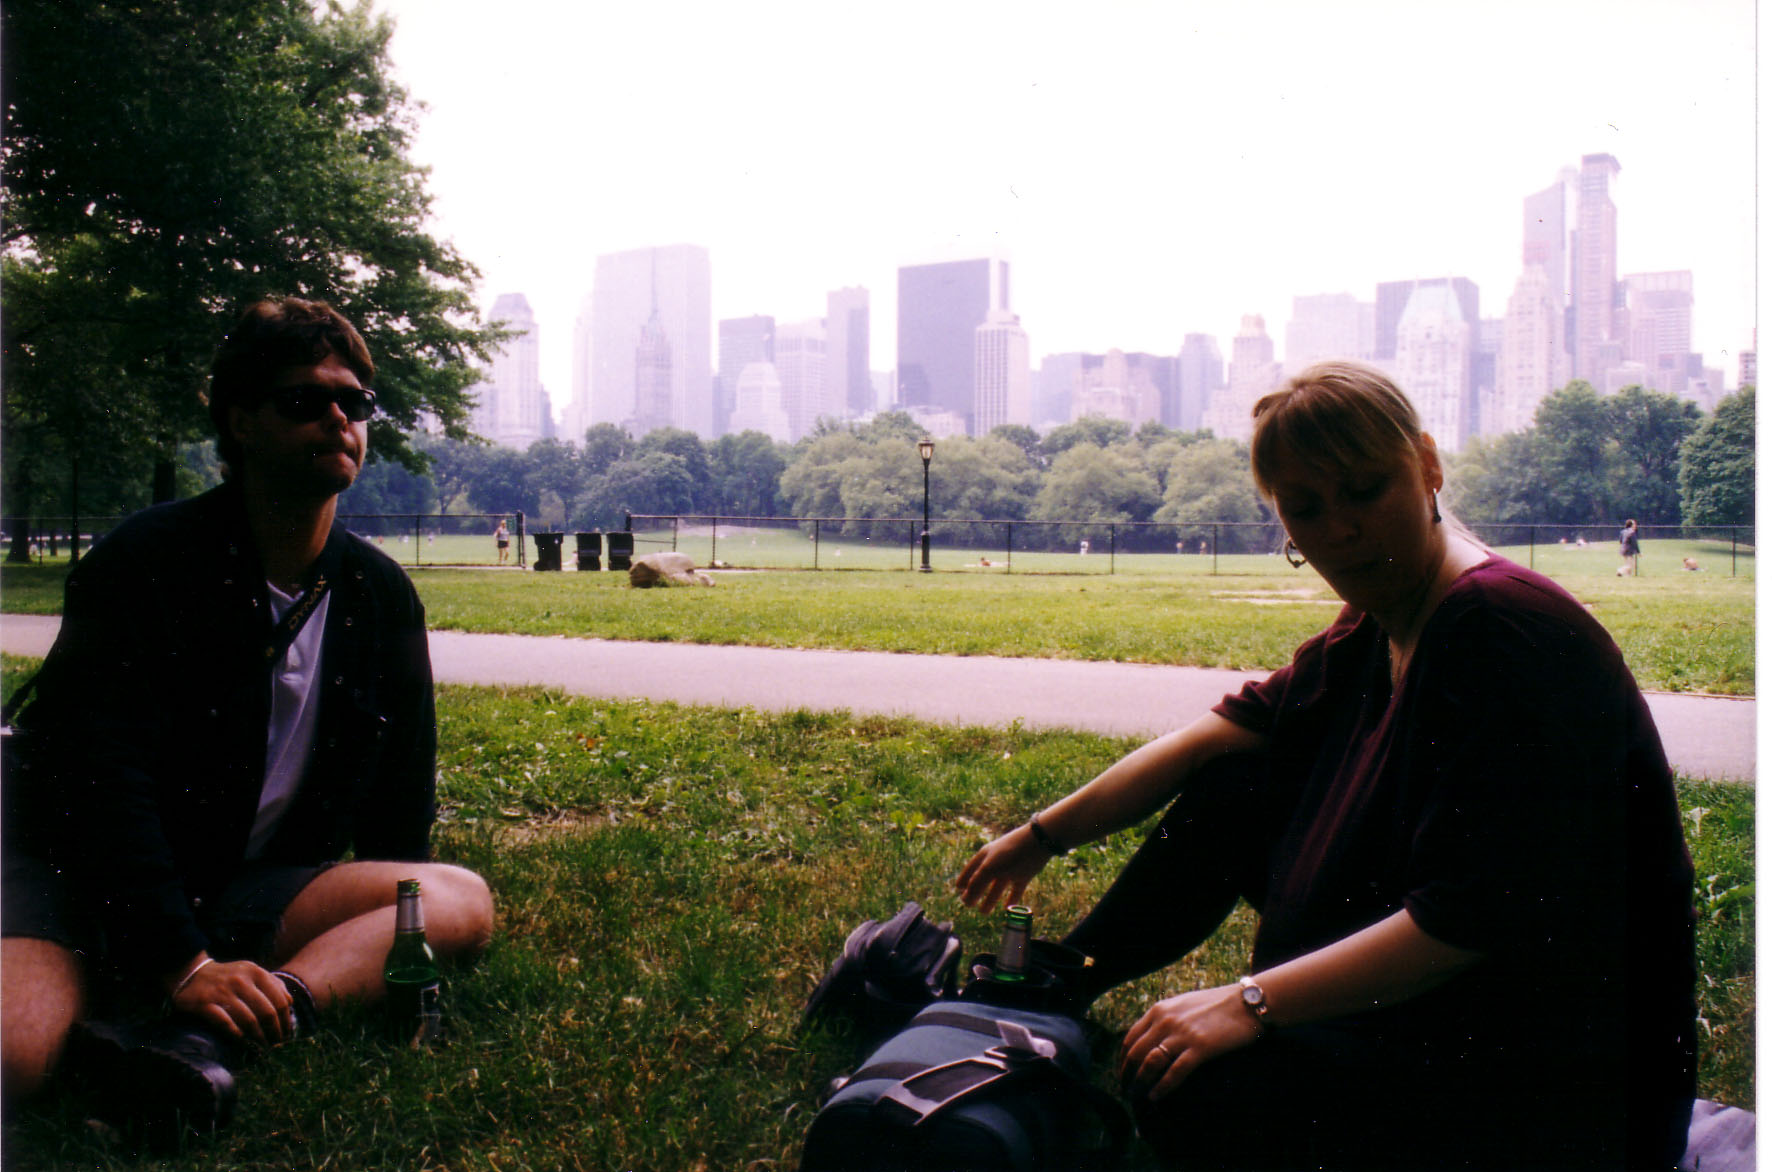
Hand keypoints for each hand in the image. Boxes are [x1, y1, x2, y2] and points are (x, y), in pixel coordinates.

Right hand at [169, 955, 294, 1044]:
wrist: (191, 974)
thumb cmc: (228, 976)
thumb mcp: (251, 972)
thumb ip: (272, 984)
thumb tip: (290, 1002)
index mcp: (256, 972)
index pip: (280, 1000)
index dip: (286, 1020)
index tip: (287, 1033)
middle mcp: (241, 981)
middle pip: (267, 1012)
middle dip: (275, 1031)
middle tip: (277, 1044)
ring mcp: (222, 992)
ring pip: (249, 1020)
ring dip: (258, 1037)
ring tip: (263, 1047)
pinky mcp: (205, 1004)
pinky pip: (225, 1024)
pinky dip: (237, 1035)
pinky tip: (243, 1042)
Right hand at [954, 823, 1050, 911]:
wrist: (1038, 843)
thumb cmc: (1009, 853)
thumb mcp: (989, 868)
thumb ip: (976, 883)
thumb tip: (965, 898)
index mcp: (985, 856)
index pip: (970, 870)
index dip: (964, 879)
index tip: (959, 890)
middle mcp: (996, 863)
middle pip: (983, 880)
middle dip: (975, 893)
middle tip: (969, 905)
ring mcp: (1010, 869)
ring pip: (997, 887)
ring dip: (990, 900)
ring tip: (984, 912)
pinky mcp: (1024, 875)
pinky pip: (1015, 890)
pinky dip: (1011, 899)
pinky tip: (1007, 908)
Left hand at [1118, 984, 1261, 1101]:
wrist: (1247, 1002)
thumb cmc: (1217, 1004)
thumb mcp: (1183, 1005)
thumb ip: (1165, 1019)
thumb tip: (1150, 1039)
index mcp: (1159, 1010)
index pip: (1129, 1038)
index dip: (1121, 1060)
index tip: (1121, 1075)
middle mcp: (1165, 1020)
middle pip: (1135, 1053)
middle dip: (1126, 1075)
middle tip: (1125, 1092)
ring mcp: (1182, 1034)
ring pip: (1150, 1063)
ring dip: (1139, 1083)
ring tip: (1136, 1097)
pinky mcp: (1200, 1047)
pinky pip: (1175, 1072)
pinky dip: (1162, 1087)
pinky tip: (1156, 1097)